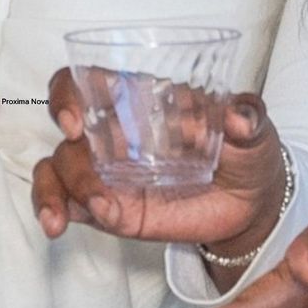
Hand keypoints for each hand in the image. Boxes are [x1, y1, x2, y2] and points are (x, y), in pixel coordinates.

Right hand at [32, 69, 285, 252]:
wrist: (247, 204)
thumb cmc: (243, 150)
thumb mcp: (252, 130)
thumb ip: (246, 117)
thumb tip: (238, 116)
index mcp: (137, 100)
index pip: (84, 82)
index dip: (67, 95)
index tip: (75, 122)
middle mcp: (110, 132)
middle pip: (64, 131)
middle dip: (69, 157)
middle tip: (94, 187)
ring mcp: (103, 171)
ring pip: (55, 169)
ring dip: (56, 191)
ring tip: (88, 214)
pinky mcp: (103, 207)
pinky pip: (65, 203)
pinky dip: (56, 211)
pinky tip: (62, 226)